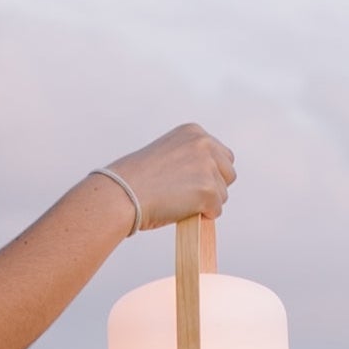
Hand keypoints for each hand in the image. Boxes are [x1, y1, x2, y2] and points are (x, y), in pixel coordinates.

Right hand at [106, 124, 235, 231]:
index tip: (186, 181)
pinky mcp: (208, 191)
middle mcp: (204, 144)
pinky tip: (179, 210)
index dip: (206, 173)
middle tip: (186, 195)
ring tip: (177, 201)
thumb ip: (189, 158)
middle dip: (213, 186)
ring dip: (205, 202)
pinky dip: (201, 216)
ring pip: (223, 194)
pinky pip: (216, 210)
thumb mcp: (165, 154)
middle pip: (228, 173)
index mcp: (194, 132)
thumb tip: (209, 177)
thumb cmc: (134, 180)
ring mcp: (207, 167)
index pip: (221, 155)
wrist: (120, 195)